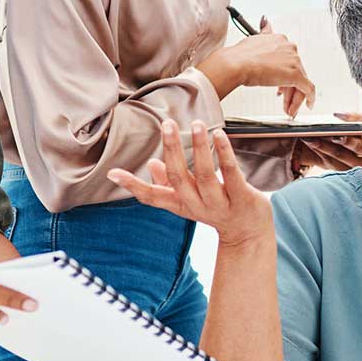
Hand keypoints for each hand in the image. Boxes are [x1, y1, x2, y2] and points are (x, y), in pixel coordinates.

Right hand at [107, 119, 273, 245]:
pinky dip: (224, 153)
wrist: (249, 235)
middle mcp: (197, 205)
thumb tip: (152, 163)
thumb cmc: (216, 210)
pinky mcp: (242, 199)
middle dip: (172, 150)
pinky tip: (219, 134)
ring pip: (205, 175)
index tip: (112, 173)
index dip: (132, 186)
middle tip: (166, 124)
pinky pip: (232, 174)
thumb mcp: (190, 200)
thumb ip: (170, 183)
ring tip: (195, 124)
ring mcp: (220, 204)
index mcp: (180, 205)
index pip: (152, 197)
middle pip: (179, 178)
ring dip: (199, 148)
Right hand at [201, 20, 316, 116]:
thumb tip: (266, 21)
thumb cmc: (239, 55)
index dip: (283, 74)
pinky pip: (308, 88)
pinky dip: (309, 98)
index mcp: (280, 39)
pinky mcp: (296, 75)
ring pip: (300, 82)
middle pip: (295, 71)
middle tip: (284, 101)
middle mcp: (290, 48)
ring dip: (294, 98)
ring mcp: (294, 61)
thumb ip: (263, 33)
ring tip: (288, 109)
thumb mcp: (254, 39)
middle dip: (289, 88)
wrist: (235, 63)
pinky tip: (308, 105)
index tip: (279, 85)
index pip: (288, 59)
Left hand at [294, 111, 361, 172]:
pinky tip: (310, 142)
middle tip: (330, 133)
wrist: (353, 154)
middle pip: (359, 146)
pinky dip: (319, 151)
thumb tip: (352, 110)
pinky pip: (331, 162)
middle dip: (344, 139)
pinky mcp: (346, 172)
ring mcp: (360, 166)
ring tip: (310, 135)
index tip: (338, 113)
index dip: (357, 117)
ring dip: (325, 145)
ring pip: (342, 155)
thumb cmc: (358, 133)